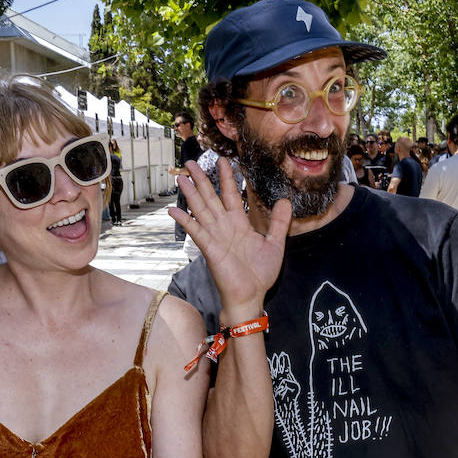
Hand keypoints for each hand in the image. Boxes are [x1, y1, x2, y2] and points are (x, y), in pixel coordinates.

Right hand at [169, 159, 288, 315]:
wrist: (251, 296)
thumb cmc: (260, 274)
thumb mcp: (275, 244)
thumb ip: (279, 223)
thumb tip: (285, 200)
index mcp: (239, 224)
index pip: (231, 195)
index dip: (227, 178)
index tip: (223, 161)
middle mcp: (224, 227)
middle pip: (210, 197)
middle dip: (201, 180)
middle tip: (190, 162)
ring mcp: (215, 237)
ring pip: (201, 210)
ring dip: (190, 194)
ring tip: (181, 178)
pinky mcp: (210, 249)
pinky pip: (195, 232)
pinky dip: (184, 221)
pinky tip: (173, 210)